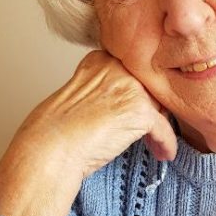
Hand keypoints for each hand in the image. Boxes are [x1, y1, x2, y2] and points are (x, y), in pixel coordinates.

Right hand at [0, 51, 177, 215]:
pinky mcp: (140, 112)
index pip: (133, 72)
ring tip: (155, 145)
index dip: (139, 94)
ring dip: (160, 128)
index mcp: (99, 61)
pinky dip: (166, 144)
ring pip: (160, 106)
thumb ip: (102, 91)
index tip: (139, 112)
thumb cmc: (55, 131)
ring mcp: (130, 88)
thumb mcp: (78, 97)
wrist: (50, 149)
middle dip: (151, 110)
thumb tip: (123, 106)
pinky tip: (164, 154)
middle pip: (149, 87)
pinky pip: (164, 129)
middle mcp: (116, 68)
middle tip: (150, 132)